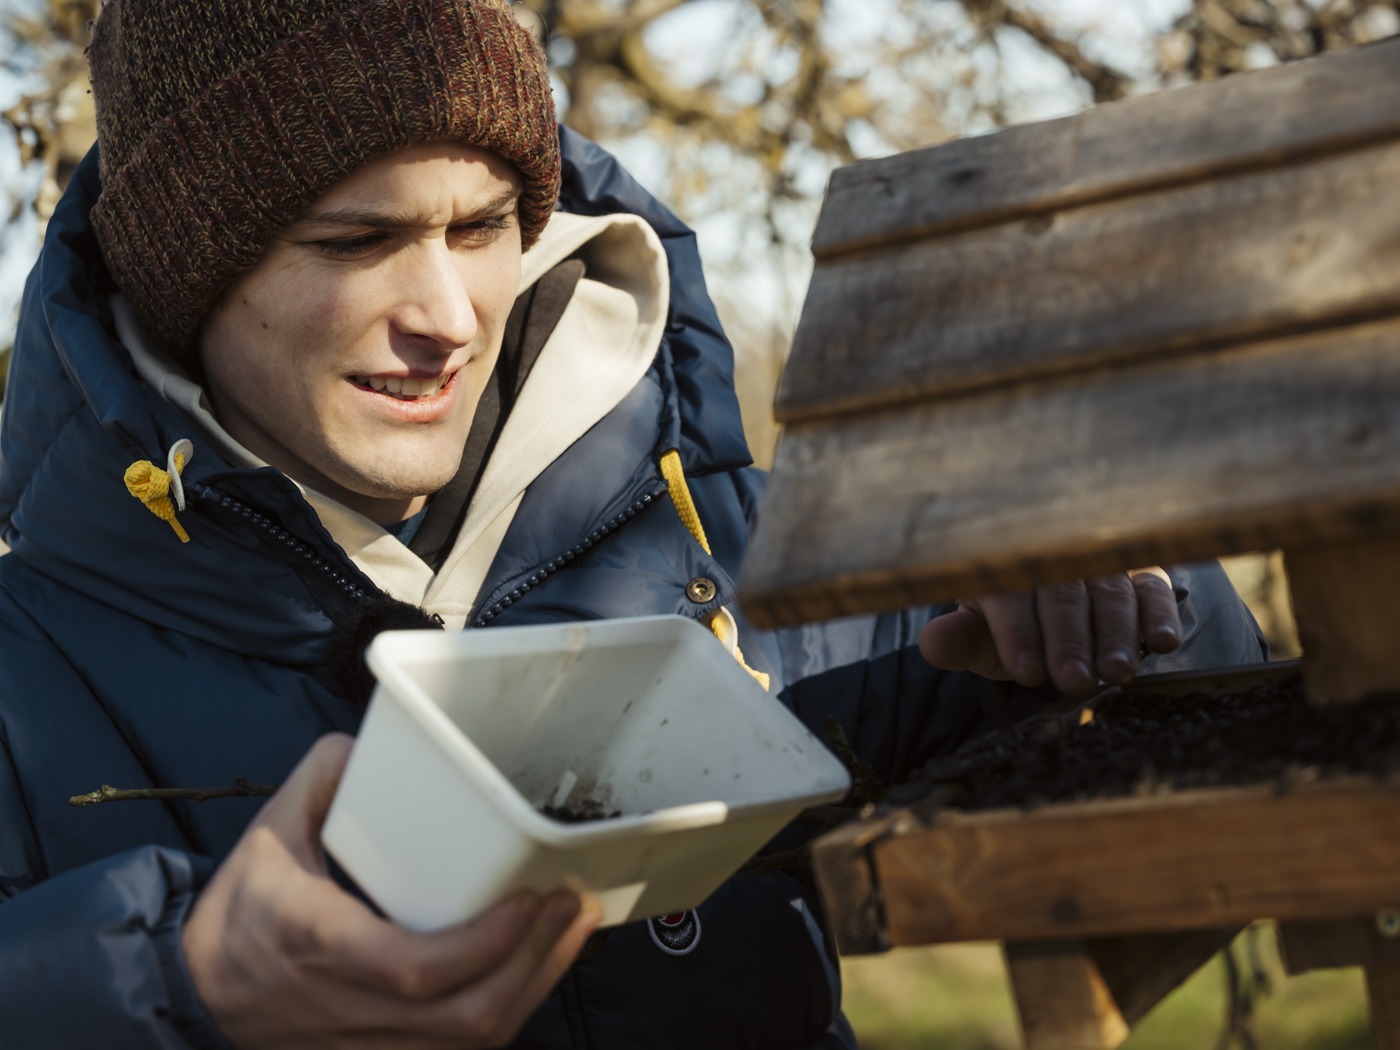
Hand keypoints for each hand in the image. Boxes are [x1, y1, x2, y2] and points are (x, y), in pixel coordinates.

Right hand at [183, 734, 600, 1048]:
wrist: (196, 993)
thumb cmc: (240, 911)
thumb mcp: (265, 834)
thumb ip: (318, 780)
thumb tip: (369, 747)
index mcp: (320, 945)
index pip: (414, 968)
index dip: (484, 944)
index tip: (530, 897)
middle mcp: (348, 1007)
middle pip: (463, 1017)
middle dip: (534, 963)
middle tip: (572, 902)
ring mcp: (367, 1045)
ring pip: (469, 1043)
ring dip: (534, 987)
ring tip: (571, 928)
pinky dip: (509, 1012)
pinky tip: (537, 967)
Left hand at [918, 568, 1182, 696]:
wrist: (1055, 619)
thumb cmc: (1013, 629)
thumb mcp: (983, 639)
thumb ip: (962, 642)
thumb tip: (933, 643)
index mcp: (1004, 568)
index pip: (1008, 597)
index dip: (1017, 634)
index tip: (1026, 670)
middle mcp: (1054, 557)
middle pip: (1062, 596)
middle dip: (1069, 641)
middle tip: (1073, 681)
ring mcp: (1100, 563)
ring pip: (1109, 593)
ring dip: (1115, 634)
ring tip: (1116, 672)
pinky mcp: (1142, 573)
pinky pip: (1153, 590)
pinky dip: (1160, 615)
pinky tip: (1164, 642)